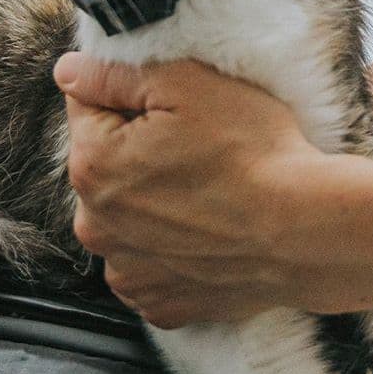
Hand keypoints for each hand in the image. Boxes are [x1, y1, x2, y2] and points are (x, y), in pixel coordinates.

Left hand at [55, 53, 333, 328]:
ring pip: (126, 214)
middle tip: (199, 144)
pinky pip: (151, 261)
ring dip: (153, 199)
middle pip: (105, 162)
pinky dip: (172, 245)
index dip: (132, 95)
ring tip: (208, 188)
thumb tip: (67, 70)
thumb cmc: (252, 151)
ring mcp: (127, 272)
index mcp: (91, 165)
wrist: (304, 231)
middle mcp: (95, 225)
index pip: (87, 105)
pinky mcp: (159, 303)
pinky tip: (208, 229)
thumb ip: (112, 73)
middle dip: (138, 147)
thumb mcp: (185, 82)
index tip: (175, 106)